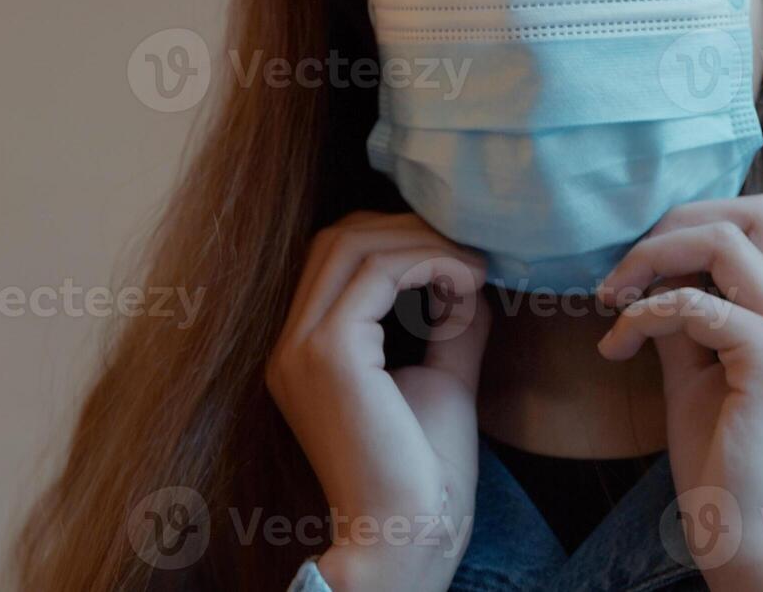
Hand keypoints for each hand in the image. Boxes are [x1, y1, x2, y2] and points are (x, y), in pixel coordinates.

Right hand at [267, 211, 488, 591]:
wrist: (408, 532)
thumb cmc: (424, 471)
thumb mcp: (441, 375)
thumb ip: (447, 322)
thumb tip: (467, 273)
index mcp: (305, 351)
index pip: (337, 258)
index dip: (400, 239)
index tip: (460, 259)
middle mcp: (289, 344)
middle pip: (339, 238)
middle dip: (409, 229)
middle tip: (468, 249)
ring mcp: (300, 346)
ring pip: (352, 243)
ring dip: (422, 242)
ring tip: (473, 267)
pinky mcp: (328, 352)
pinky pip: (377, 273)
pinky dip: (428, 263)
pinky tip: (467, 282)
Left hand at [596, 195, 762, 591]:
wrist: (755, 542)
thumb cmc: (726, 467)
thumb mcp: (699, 373)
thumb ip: (687, 315)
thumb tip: (647, 270)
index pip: (761, 221)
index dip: (693, 222)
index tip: (641, 265)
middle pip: (752, 212)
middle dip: (673, 226)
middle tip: (623, 272)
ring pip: (724, 241)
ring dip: (652, 260)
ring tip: (611, 301)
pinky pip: (695, 303)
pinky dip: (644, 314)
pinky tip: (616, 348)